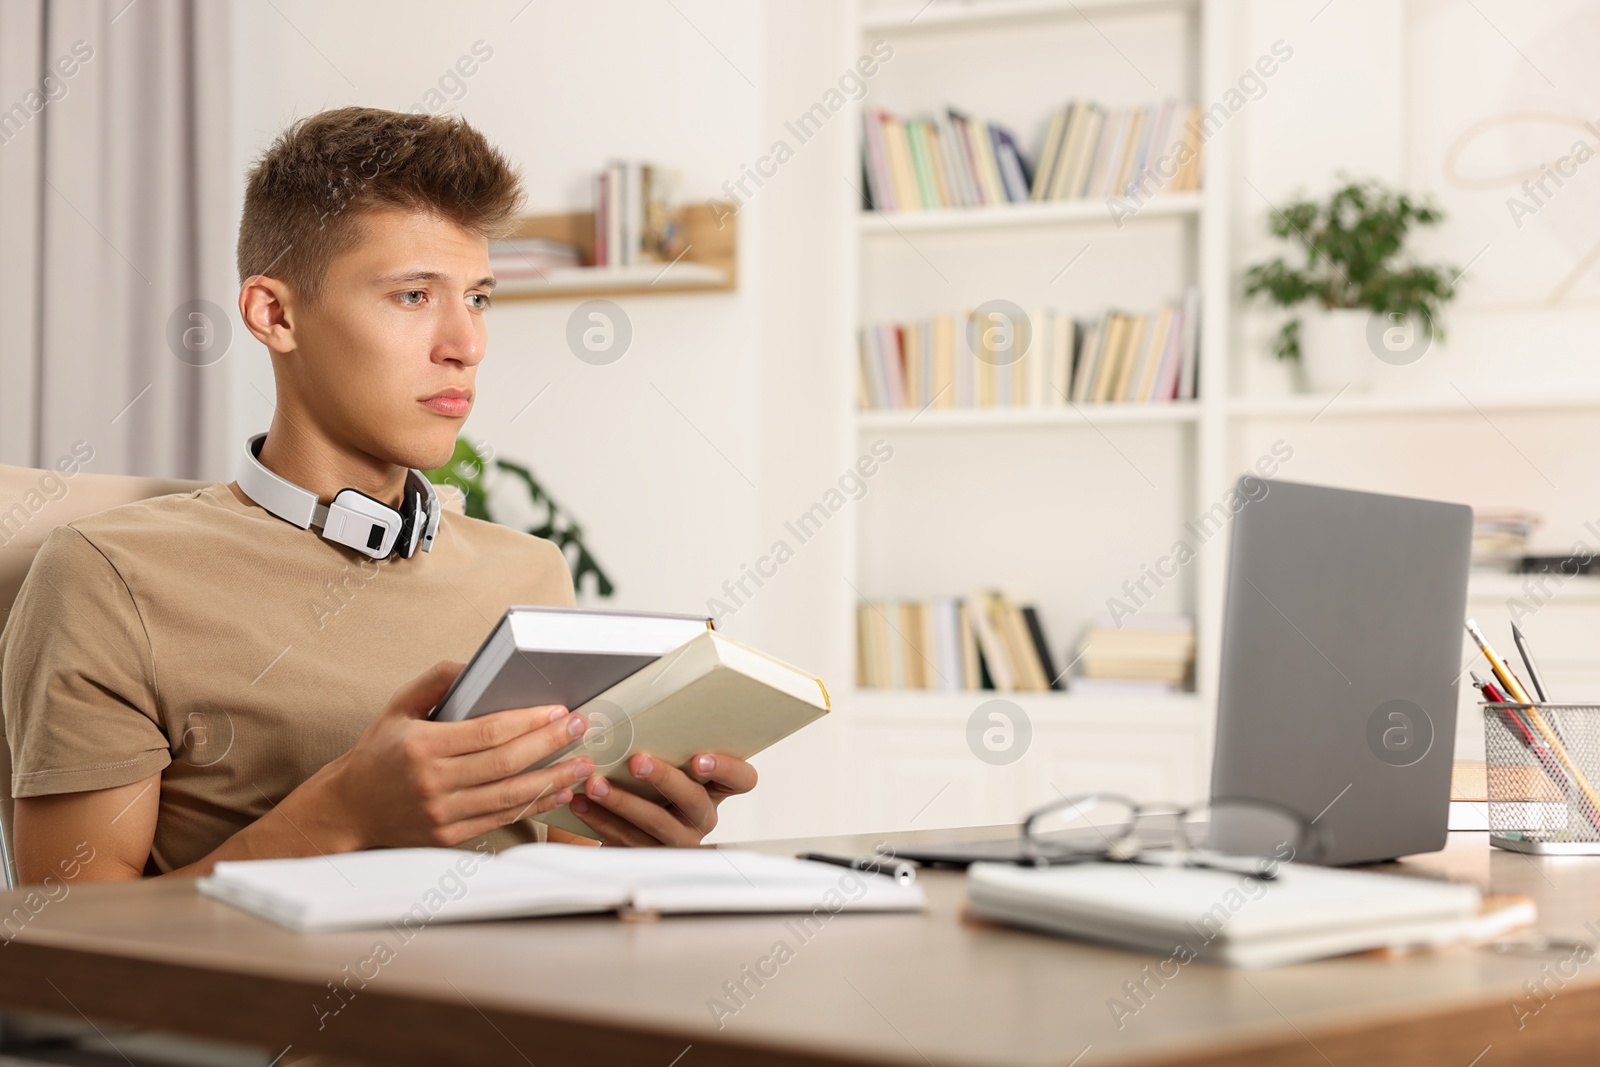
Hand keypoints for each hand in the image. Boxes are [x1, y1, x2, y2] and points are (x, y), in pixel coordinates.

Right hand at [313, 660, 596, 848]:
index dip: (530, 721)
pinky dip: (535, 805)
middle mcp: (433, 782)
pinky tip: (559, 790)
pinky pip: (502, 819)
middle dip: (551, 744)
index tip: (560, 710)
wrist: (348, 809)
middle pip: (507, 762)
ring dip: (554, 778)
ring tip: (584, 763)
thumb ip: (437, 680)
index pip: (489, 731)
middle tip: (582, 728)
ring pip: (510, 796)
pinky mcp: (450, 836)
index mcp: (422, 746)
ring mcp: (442, 814)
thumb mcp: (398, 707)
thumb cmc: (379, 753)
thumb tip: (477, 665)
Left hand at [567, 752, 756, 845]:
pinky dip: (600, 819)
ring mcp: (678, 840)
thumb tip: (633, 708)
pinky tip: (581, 802)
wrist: (632, 829)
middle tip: (637, 761)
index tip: (699, 758)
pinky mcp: (649, 856)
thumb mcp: (668, 765)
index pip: (742, 779)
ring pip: (655, 823)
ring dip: (622, 801)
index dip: (726, 769)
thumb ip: (666, 747)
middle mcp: (702, 817)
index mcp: (715, 789)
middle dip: (664, 779)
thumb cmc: (652, 786)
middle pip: (693, 800)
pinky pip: (625, 839)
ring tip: (595, 784)